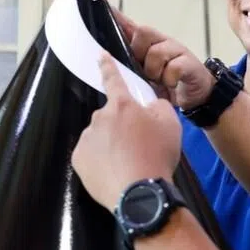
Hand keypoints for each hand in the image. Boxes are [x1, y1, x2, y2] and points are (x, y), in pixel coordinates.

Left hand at [71, 52, 181, 208]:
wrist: (140, 194)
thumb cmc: (157, 155)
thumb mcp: (170, 123)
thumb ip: (158, 106)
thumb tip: (149, 104)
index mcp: (122, 105)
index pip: (113, 79)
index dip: (107, 65)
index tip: (100, 55)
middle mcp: (99, 118)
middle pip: (110, 116)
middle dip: (120, 126)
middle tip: (137, 145)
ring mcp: (87, 139)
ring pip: (99, 136)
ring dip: (110, 144)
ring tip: (127, 163)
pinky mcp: (79, 159)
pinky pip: (91, 155)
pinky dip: (101, 161)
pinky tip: (114, 172)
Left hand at [111, 6, 214, 110]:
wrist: (198, 94)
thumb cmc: (168, 83)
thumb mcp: (145, 75)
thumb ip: (130, 64)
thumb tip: (106, 59)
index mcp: (147, 45)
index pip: (129, 25)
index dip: (117, 16)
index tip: (103, 4)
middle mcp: (161, 42)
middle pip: (143, 32)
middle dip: (139, 53)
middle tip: (144, 71)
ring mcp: (176, 50)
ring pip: (156, 52)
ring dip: (154, 72)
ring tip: (159, 82)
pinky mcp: (189, 62)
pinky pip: (174, 67)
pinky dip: (169, 79)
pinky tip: (171, 84)